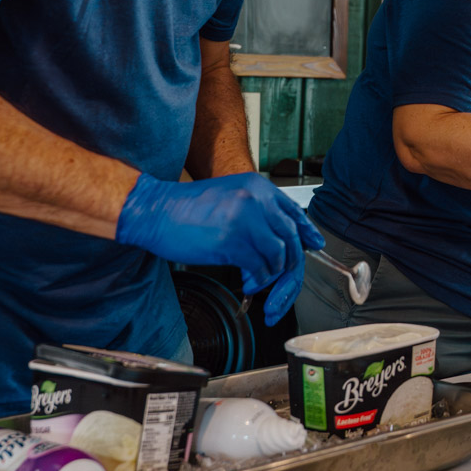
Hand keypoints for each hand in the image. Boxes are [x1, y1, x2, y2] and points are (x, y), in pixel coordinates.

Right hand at [116, 172, 323, 324]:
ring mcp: (246, 219)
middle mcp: (257, 200)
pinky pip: (260, 268)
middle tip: (280, 280)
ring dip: (270, 275)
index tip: (315, 244)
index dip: (306, 232)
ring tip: (254, 280)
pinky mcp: (233, 241)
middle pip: (291, 239)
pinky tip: (246, 283)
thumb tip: (278, 241)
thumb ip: (256, 213)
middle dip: (289, 265)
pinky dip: (257, 281)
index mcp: (258, 188)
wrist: (156, 211)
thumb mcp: (230, 198)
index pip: (293, 213)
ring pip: (278, 256)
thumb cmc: (187, 209)